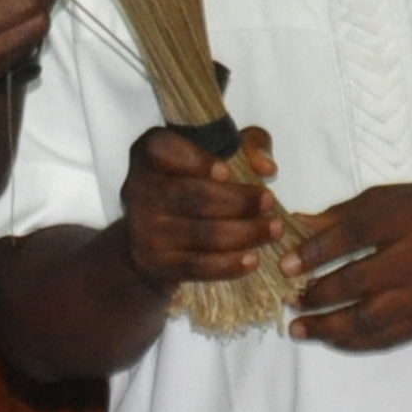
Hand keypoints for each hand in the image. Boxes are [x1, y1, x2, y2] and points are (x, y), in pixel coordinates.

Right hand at [118, 125, 280, 297]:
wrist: (150, 240)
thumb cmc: (192, 184)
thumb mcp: (218, 153)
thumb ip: (248, 145)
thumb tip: (265, 166)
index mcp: (149, 153)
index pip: (164, 148)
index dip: (195, 160)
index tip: (227, 172)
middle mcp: (138, 188)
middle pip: (193, 196)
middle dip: (238, 201)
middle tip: (270, 202)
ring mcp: (143, 229)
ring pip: (200, 234)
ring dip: (244, 233)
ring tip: (273, 230)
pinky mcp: (154, 263)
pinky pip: (197, 265)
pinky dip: (228, 264)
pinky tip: (253, 259)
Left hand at [286, 182, 411, 351]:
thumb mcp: (392, 197)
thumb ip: (344, 214)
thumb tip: (297, 225)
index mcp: (409, 218)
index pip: (354, 236)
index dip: (316, 252)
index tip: (285, 264)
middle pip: (359, 281)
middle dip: (317, 293)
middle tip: (288, 297)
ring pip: (370, 319)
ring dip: (328, 326)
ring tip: (298, 328)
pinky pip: (388, 338)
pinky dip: (354, 343)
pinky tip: (329, 339)